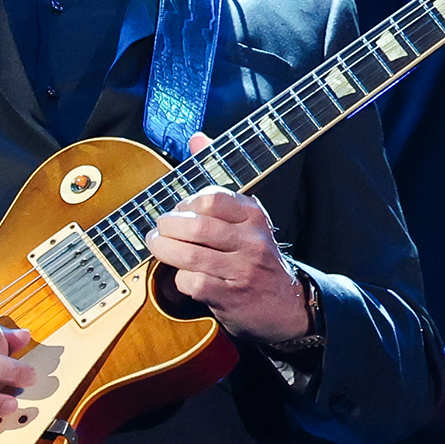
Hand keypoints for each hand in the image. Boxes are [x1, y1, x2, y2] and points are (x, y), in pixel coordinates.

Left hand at [145, 134, 311, 344]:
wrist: (287, 306)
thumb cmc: (256, 256)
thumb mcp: (245, 217)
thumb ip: (218, 177)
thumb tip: (197, 137)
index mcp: (254, 214)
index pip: (211, 198)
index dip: (185, 202)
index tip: (178, 208)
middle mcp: (251, 240)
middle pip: (195, 226)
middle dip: (166, 227)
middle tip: (158, 229)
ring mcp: (242, 269)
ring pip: (189, 254)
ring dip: (164, 250)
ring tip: (157, 246)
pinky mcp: (230, 296)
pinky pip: (191, 282)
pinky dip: (178, 278)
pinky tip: (181, 275)